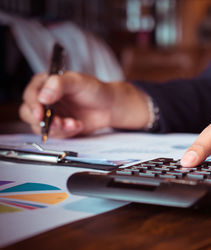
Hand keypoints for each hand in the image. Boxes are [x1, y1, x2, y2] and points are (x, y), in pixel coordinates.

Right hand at [19, 71, 149, 137]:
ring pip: (39, 127)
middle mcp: (43, 99)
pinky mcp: (56, 126)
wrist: (108, 106)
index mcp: (45, 83)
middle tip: (59, 122)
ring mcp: (49, 114)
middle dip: (43, 121)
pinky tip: (77, 124)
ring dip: (57, 128)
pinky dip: (66, 132)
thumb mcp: (78, 82)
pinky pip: (53, 134)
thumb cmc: (94, 90)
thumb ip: (59, 84)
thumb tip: (43, 96)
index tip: (41, 113)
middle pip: (28, 112)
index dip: (34, 105)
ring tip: (73, 123)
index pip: (30, 94)